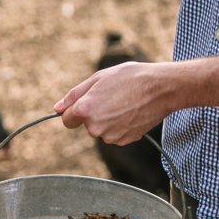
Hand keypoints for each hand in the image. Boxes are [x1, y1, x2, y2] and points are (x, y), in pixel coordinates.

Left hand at [53, 61, 170, 144]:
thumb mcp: (98, 78)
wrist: (161, 88)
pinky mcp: (124, 141)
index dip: (74, 111)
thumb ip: (74, 95)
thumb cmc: (129, 78)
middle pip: (86, 125)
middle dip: (94, 113)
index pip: (66, 120)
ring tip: (124, 102)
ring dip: (108, 120)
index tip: (85, 103)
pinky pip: (115, 134)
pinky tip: (131, 112)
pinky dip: (120, 125)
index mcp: (85, 110)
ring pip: (101, 130)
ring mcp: (110, 136)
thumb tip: (56, 109)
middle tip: (112, 97)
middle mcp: (95, 128)